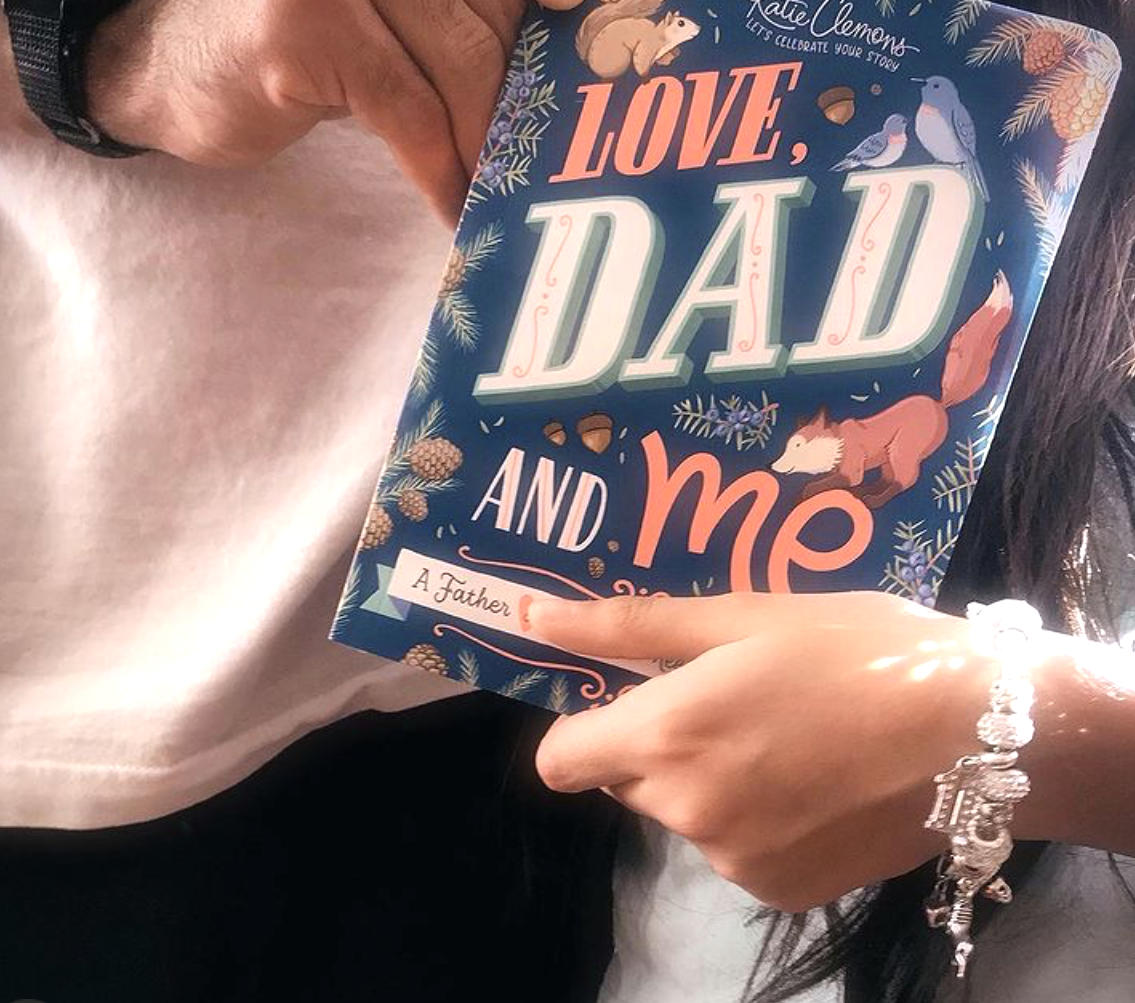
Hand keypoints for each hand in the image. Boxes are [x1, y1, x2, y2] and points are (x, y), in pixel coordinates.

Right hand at [86, 0, 590, 218]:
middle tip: (545, 147)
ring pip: (461, 53)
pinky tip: (452, 202)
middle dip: (522, 84)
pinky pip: (411, 107)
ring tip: (501, 185)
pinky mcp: (304, 13)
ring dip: (488, 138)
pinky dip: (441, 168)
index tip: (576, 1)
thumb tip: (574, 37)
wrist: (168, 56)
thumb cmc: (297, 16)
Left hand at [529, 591, 1002, 911]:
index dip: (579, 727)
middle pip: (624, 779)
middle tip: (729, 693)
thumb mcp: (739, 615)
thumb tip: (530, 615)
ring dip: (706, 778)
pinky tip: (811, 777)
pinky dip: (752, 816)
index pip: (560, 760)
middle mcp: (687, 811)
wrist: (977, 731)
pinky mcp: (779, 891)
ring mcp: (734, 862)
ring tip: (784, 729)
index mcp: (666, 736)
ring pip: (682, 812)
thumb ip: (626, 625)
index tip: (621, 697)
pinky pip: (732, 847)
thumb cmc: (851, 648)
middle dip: (655, 741)